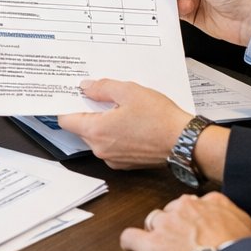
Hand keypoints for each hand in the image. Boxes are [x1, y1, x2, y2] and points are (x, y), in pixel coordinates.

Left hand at [56, 79, 195, 169]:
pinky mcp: (126, 163)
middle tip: (98, 96)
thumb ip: (102, 88)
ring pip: (97, 137)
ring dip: (102, 123)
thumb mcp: (128, 91)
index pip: (66, 120)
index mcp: (96, 131)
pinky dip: (114, 134)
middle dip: (87, 112)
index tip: (70, 96)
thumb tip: (86, 87)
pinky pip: (111, 146)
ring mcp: (113, 159)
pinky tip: (129, 122)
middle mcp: (101, 149)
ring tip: (118, 107)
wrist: (185, 142)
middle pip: (81, 128)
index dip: (66, 105)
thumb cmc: (159, 118)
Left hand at [120, 193, 250, 250]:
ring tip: (163, 249)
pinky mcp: (151, 244)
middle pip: (172, 210)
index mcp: (209, 202)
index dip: (193, 216)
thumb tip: (230, 221)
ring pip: (153, 221)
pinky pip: (130, 237)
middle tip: (183, 244)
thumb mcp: (248, 227)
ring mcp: (166, 224)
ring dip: (156, 233)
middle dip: (175, 224)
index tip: (194, 227)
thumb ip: (234, 215)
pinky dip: (129, 244)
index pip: (195, 203)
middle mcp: (185, 207)